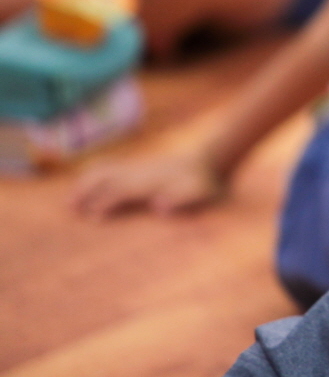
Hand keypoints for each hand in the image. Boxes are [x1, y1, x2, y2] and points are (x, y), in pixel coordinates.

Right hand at [73, 147, 228, 217]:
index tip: (93, 217)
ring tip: (71, 201)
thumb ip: (182, 199)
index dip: (107, 203)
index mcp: (152, 181)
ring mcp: (139, 167)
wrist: (210, 158)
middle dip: (87, 192)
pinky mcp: (139, 166)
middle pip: (106, 178)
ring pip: (105, 171)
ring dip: (86, 183)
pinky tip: (86, 184)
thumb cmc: (205, 182)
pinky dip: (94, 175)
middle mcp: (141, 173)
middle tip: (70, 208)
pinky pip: (111, 167)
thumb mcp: (200, 192)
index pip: (123, 192)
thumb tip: (159, 208)